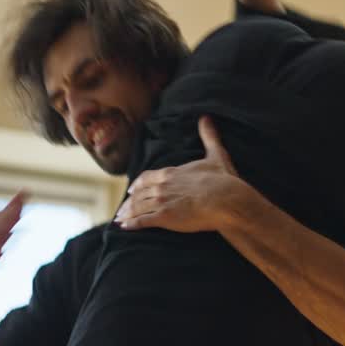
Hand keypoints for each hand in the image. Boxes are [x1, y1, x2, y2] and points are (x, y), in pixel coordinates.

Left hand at [116, 116, 250, 232]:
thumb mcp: (215, 155)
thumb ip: (209, 137)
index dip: (138, 183)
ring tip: (120, 219)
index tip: (131, 188)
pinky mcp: (164, 217)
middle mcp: (162, 186)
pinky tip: (125, 227)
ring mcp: (161, 202)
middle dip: (130, 201)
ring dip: (127, 213)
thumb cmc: (222, 179)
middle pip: (139, 193)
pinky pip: (142, 221)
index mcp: (171, 173)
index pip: (147, 177)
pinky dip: (131, 224)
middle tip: (122, 208)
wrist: (224, 199)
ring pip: (138, 207)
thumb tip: (206, 118)